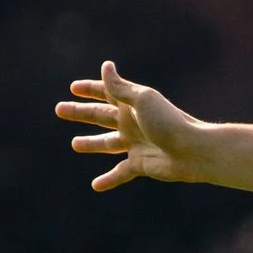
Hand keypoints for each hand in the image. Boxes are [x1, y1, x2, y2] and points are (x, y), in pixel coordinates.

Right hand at [56, 61, 204, 190]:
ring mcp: (136, 144)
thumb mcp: (142, 100)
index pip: (106, 93)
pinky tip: (96, 186)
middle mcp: (132, 123)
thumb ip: (120, 87)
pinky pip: (120, 173)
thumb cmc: (169, 122)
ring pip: (108, 143)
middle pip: (100, 116)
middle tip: (59, 110)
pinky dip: (109, 179)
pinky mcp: (140, 164)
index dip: (90, 89)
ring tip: (75, 144)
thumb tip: (105, 66)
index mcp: (132, 104)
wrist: (192, 151)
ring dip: (91, 143)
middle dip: (80, 113)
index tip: (73, 88)